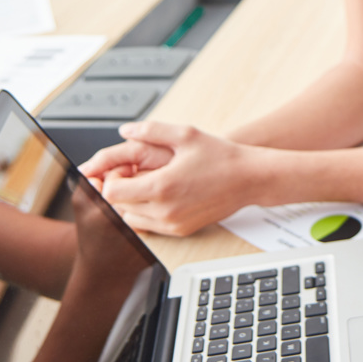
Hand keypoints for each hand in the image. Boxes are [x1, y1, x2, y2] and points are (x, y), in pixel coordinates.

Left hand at [85, 121, 260, 236]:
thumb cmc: (221, 155)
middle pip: (118, 208)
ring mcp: (173, 224)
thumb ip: (151, 130)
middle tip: (135, 173)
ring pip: (131, 219)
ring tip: (149, 182)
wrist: (250, 179)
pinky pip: (149, 226)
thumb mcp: (186, 134)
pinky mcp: (181, 231)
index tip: (126, 166)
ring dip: (131, 202)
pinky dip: (146, 212)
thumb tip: (125, 131)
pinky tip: (161, 193)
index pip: (112, 192)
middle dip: (120, 189)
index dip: (112, 177)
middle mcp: (164, 211)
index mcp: (162, 187)